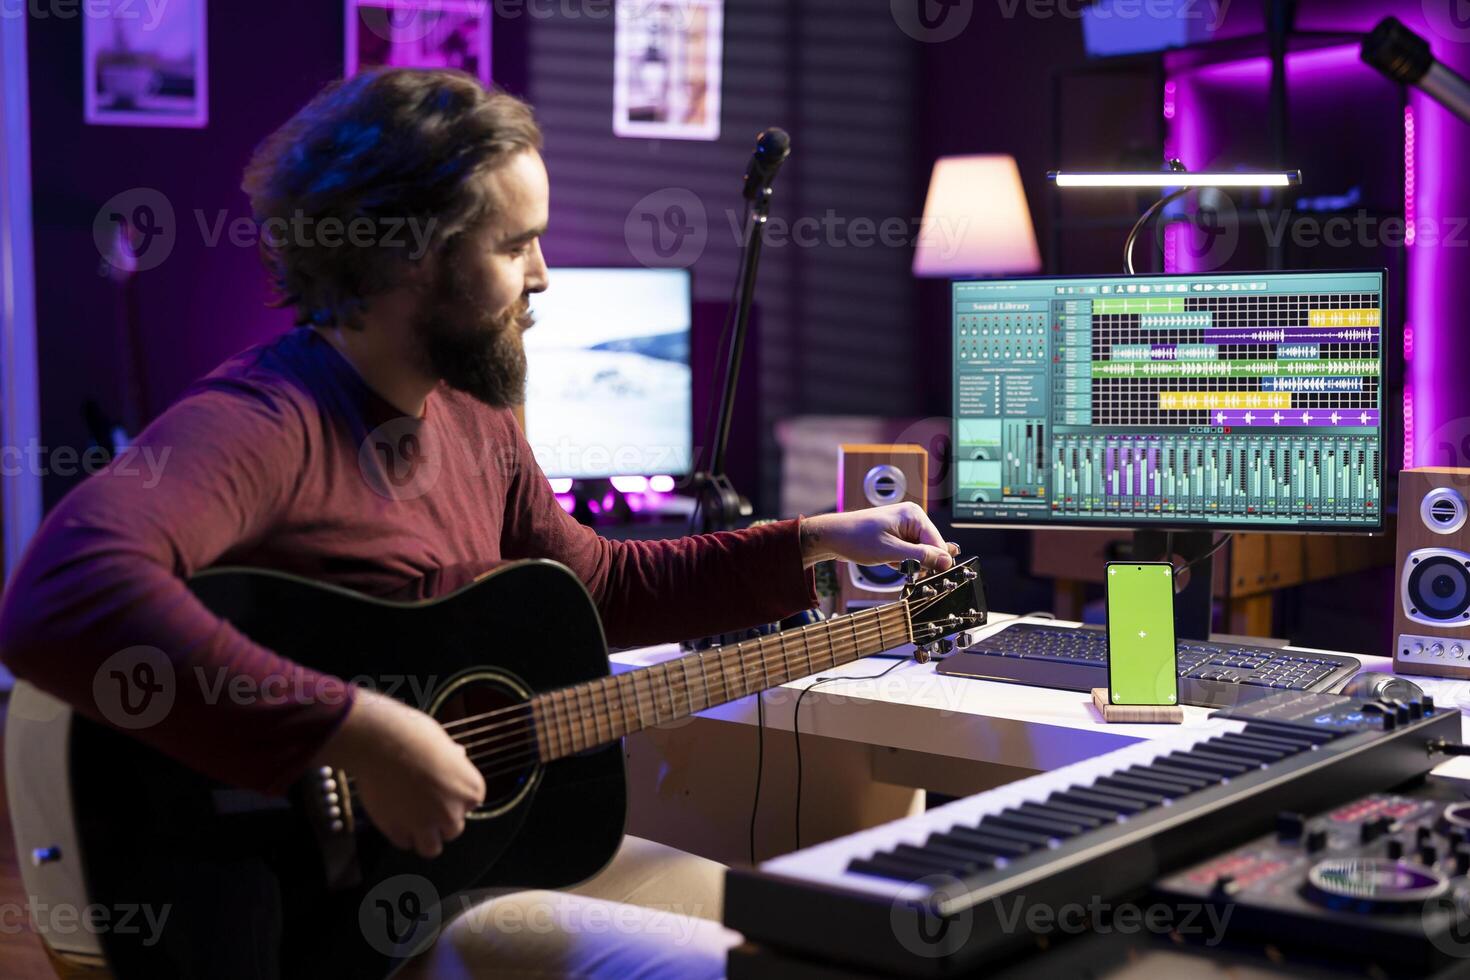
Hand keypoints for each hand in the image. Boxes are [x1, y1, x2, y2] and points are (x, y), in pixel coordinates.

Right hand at [310, 688, 485, 857]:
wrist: (380, 741)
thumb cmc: (412, 735)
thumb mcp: (442, 742)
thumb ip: (452, 759)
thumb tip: (458, 756)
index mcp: (471, 789)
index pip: (470, 804)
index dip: (453, 797)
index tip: (439, 788)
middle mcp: (452, 812)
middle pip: (453, 829)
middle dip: (440, 819)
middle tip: (423, 803)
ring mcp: (425, 824)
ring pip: (432, 848)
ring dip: (424, 837)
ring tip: (412, 820)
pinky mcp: (397, 830)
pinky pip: (404, 843)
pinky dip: (400, 834)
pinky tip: (395, 816)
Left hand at [798, 502, 958, 572]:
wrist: (832, 538)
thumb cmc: (856, 538)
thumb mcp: (890, 551)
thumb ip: (920, 556)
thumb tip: (947, 561)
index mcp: (914, 515)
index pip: (937, 542)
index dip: (936, 561)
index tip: (932, 575)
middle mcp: (912, 519)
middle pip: (930, 548)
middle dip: (920, 563)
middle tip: (904, 569)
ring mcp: (904, 528)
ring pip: (920, 554)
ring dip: (909, 564)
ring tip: (891, 562)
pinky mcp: (897, 537)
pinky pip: (909, 554)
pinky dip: (901, 563)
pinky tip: (888, 561)